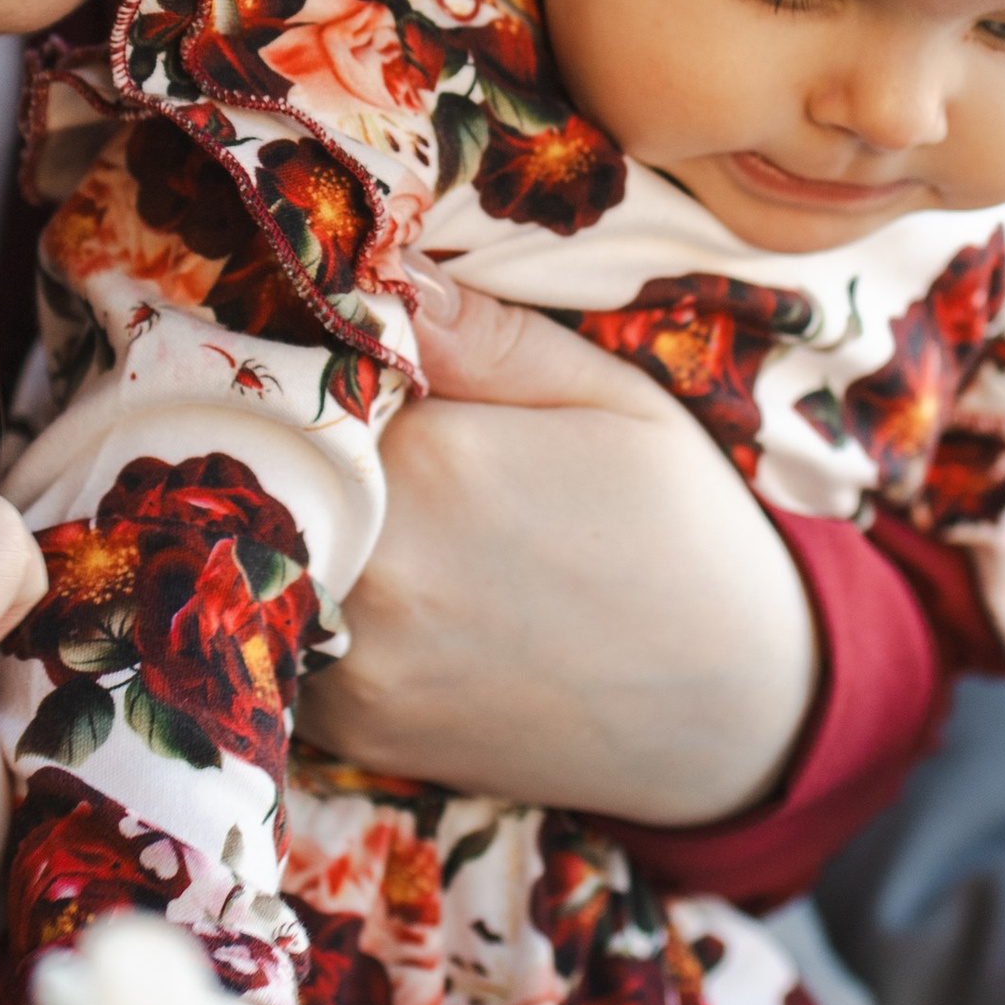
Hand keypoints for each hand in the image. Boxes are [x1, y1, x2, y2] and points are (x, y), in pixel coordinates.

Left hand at [299, 272, 818, 824]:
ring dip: (293, 524)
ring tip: (364, 505)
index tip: (345, 352)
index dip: (319, 358)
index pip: (305, 376)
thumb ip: (483, 335)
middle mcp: (370, 573)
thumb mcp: (611, 397)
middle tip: (347, 425)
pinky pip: (283, 643)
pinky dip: (309, 606)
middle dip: (296, 441)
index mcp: (429, 465)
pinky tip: (383, 587)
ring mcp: (354, 665)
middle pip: (268, 471)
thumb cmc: (683, 533)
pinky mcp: (353, 732)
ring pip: (265, 557)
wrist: (738, 711)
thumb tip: (382, 272)